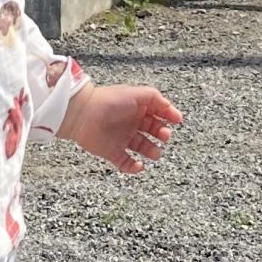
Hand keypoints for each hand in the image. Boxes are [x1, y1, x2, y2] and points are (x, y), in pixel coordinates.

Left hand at [60, 85, 182, 174]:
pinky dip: (134, 167)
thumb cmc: (109, 101)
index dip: (168, 116)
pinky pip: (126, 163)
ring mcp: (122, 138)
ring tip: (155, 153)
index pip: (158, 113)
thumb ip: (156, 98)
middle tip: (164, 135)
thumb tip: (170, 108)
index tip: (177, 121)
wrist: (84, 115)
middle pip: (153, 131)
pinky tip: (139, 165)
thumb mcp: (137, 94)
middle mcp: (131, 123)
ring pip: (143, 148)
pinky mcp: (112, 152)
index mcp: (137, 108)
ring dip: (152, 152)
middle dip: (163, 134)